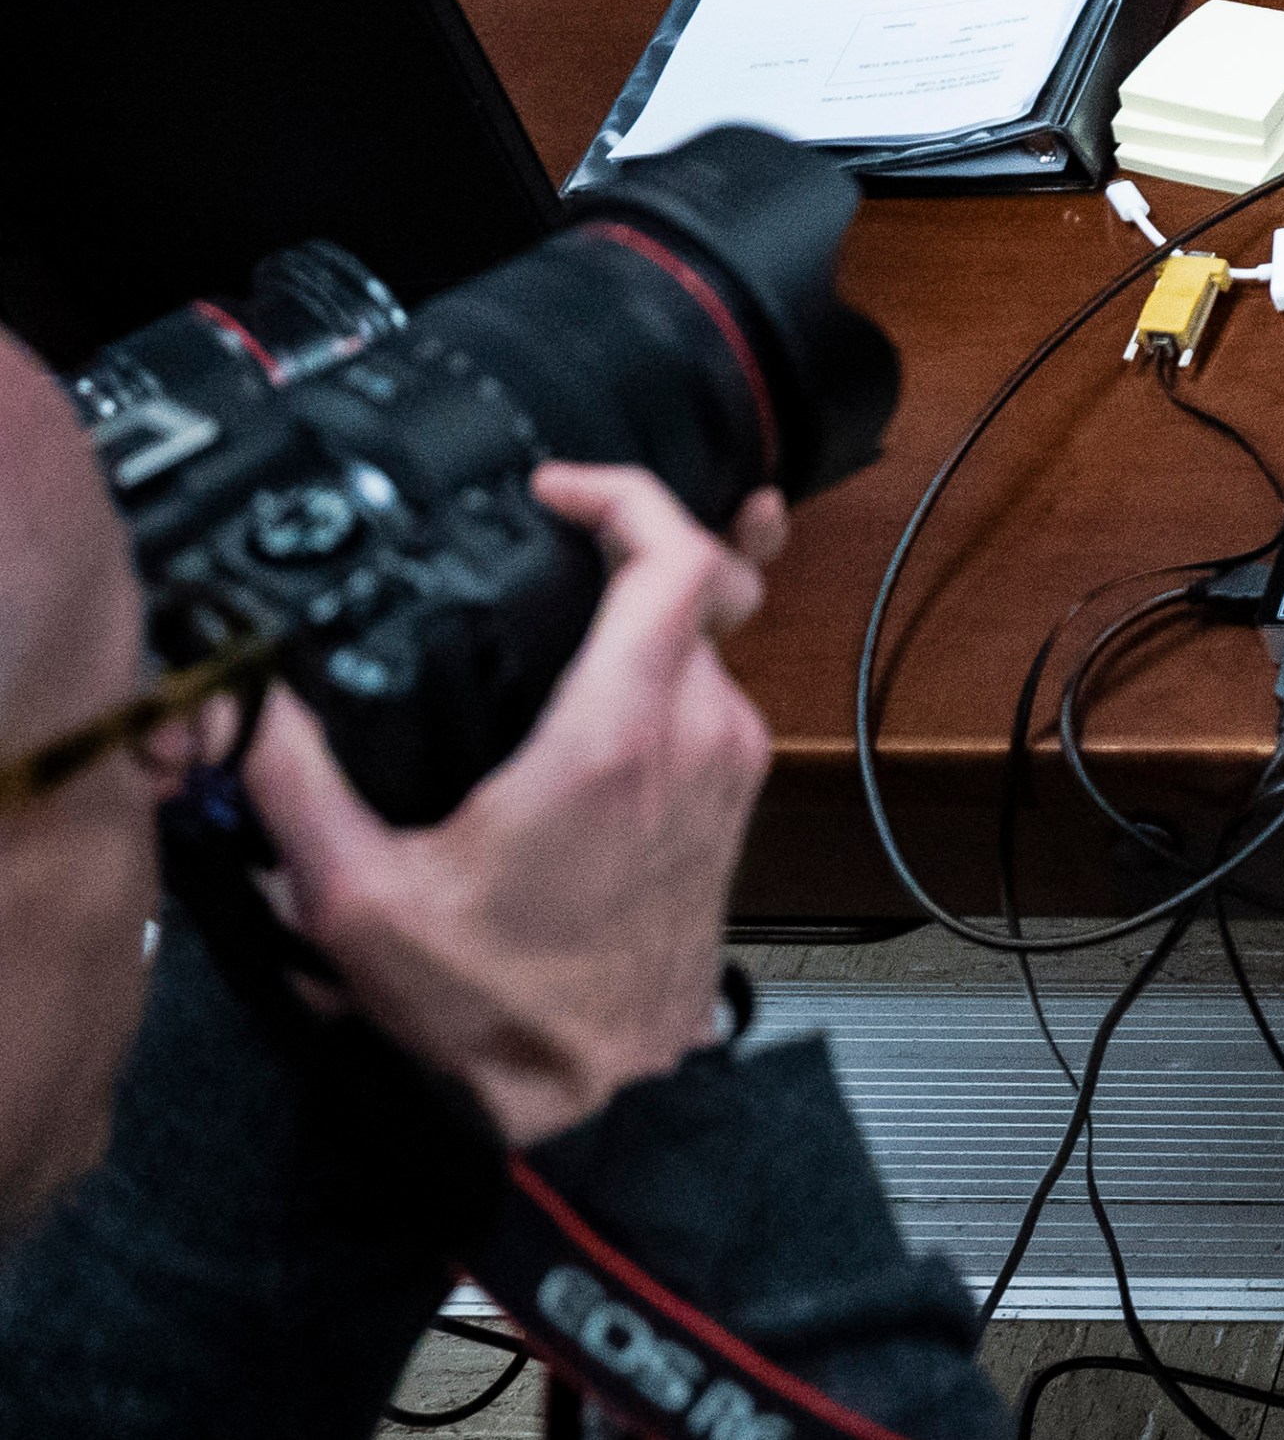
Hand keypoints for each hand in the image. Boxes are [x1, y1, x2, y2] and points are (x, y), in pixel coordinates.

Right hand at [238, 467, 780, 1148]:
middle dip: (631, 540)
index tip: (557, 489)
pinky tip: (608, 681)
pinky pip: (716, 696)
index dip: (623, 492)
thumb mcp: (357, 896)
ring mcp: (730, 769)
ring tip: (572, 603)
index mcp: (620, 736)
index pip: (677, 554)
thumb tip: (248, 707)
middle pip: (703, 580)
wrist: (587, 1094)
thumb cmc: (493, 1010)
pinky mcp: (735, 803)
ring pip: (710, 640)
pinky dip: (668, 665)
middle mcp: (698, 737)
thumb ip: (294, 785)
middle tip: (559, 530)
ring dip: (651, 610)